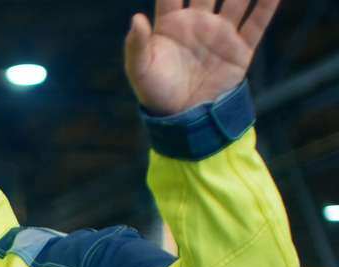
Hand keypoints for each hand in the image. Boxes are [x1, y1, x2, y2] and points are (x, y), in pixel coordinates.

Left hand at [125, 0, 279, 114]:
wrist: (183, 118)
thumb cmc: (155, 92)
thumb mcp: (139, 69)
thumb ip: (136, 44)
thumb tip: (135, 18)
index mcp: (171, 24)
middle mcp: (198, 23)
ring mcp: (221, 34)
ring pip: (236, 0)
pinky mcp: (240, 49)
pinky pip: (257, 22)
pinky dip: (267, 5)